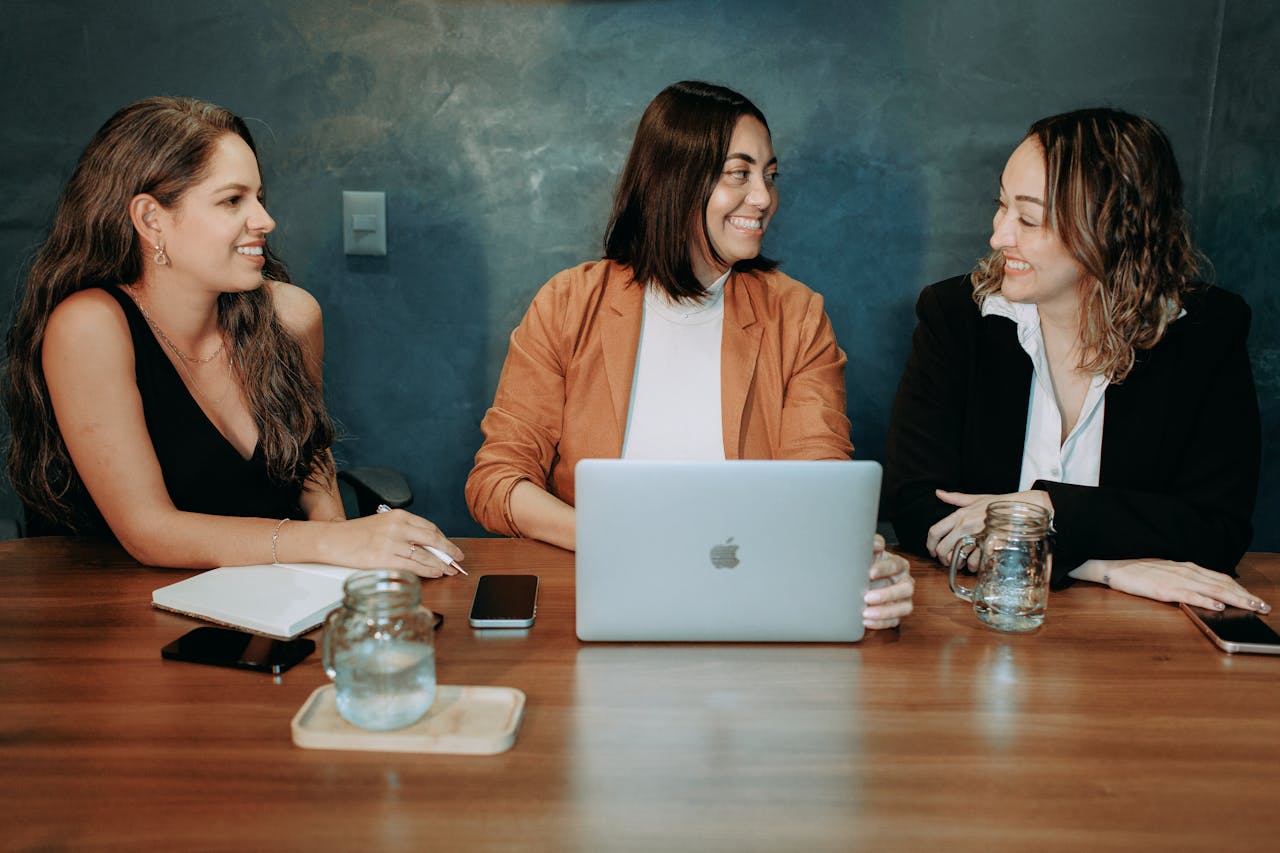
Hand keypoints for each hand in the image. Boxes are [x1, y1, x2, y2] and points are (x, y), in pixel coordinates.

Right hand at [321, 510, 465, 577]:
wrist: (333, 540)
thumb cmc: (356, 533)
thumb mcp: (383, 524)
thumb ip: (404, 531)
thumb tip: (426, 545)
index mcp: (399, 516)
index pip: (429, 527)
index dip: (443, 539)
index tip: (450, 546)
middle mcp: (397, 527)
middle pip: (433, 539)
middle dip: (449, 550)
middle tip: (459, 558)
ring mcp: (392, 544)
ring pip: (425, 555)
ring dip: (441, 564)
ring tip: (450, 570)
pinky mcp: (385, 559)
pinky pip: (413, 566)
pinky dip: (428, 570)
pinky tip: (436, 573)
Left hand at [863, 534, 913, 629]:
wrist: (863, 579)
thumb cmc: (868, 564)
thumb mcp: (870, 552)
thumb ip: (873, 543)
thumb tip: (877, 545)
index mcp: (900, 565)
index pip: (896, 565)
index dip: (884, 569)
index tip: (869, 573)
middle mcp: (905, 582)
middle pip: (906, 589)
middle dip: (888, 594)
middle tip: (867, 597)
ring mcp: (904, 600)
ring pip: (905, 608)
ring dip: (885, 612)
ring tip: (865, 614)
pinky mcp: (898, 614)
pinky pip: (894, 621)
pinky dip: (881, 623)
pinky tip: (866, 622)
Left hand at [926, 489, 1051, 567]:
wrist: (1020, 508)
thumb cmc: (998, 504)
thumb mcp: (975, 498)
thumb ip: (955, 498)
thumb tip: (938, 492)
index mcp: (959, 515)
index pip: (934, 531)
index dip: (930, 544)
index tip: (932, 551)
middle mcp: (964, 526)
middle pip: (942, 548)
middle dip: (943, 558)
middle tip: (948, 561)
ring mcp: (976, 536)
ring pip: (957, 557)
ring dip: (957, 564)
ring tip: (962, 564)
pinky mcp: (987, 545)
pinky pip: (973, 561)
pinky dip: (972, 567)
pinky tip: (975, 565)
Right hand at [1070, 558, 1271, 612]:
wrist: (1111, 564)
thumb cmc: (1136, 570)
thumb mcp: (1164, 572)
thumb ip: (1184, 580)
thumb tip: (1203, 593)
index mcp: (1186, 567)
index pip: (1220, 578)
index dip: (1240, 588)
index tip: (1256, 598)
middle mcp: (1186, 571)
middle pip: (1222, 584)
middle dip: (1245, 596)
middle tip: (1264, 607)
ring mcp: (1175, 579)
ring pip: (1212, 589)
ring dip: (1234, 599)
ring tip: (1252, 607)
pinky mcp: (1163, 589)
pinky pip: (1189, 595)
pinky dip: (1205, 601)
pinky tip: (1217, 607)